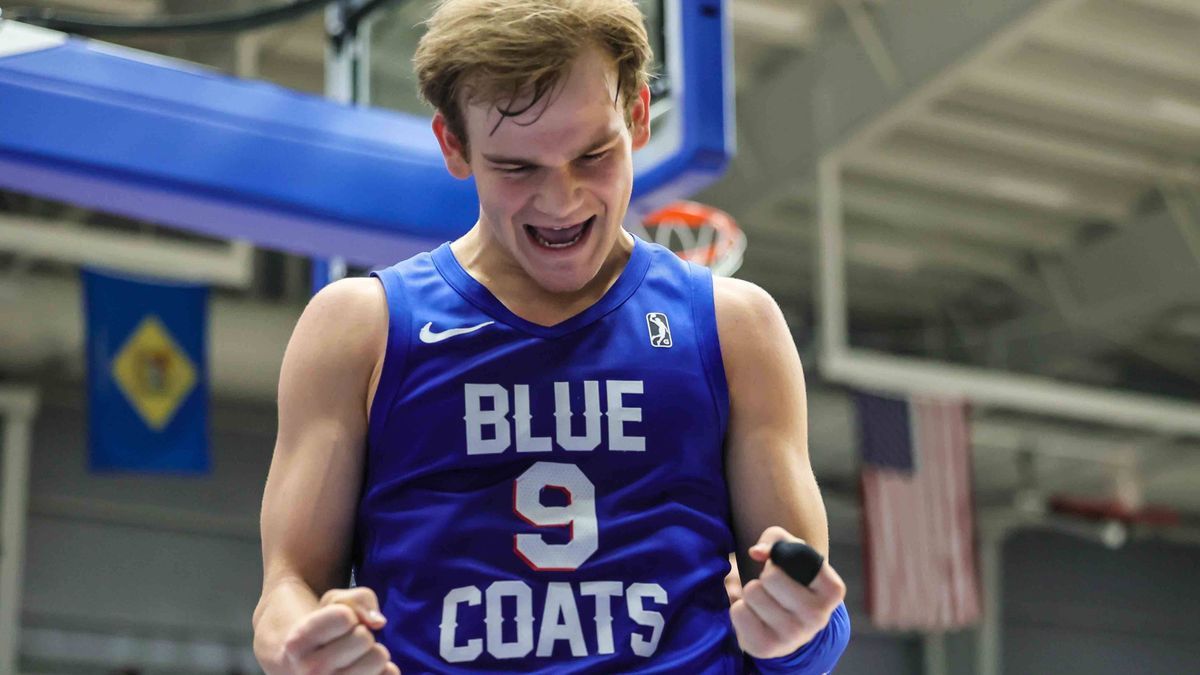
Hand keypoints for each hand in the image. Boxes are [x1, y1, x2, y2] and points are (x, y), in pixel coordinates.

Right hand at [279, 587, 399, 674]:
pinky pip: (390, 673)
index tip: (339, 625)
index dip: (348, 614)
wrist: (308, 668)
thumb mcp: (332, 604)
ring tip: (356, 658)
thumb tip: (378, 621)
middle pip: (364, 637)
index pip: (345, 616)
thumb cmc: (326, 631)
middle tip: (348, 644)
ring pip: (379, 657)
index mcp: (297, 643)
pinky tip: (365, 672)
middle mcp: (311, 671)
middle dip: (362, 634)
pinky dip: (385, 669)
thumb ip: (358, 599)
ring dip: (373, 652)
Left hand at [729, 526, 846, 659]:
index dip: (784, 557)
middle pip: (770, 576)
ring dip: (752, 592)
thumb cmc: (791, 581)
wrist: (787, 627)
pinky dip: (740, 608)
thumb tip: (757, 552)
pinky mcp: (767, 648)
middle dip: (766, 575)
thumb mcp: (792, 553)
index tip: (788, 566)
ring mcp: (794, 636)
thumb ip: (776, 540)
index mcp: (832, 590)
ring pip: (752, 592)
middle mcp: (819, 617)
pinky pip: (738, 612)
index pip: (799, 557)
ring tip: (765, 601)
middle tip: (773, 587)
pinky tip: (754, 616)